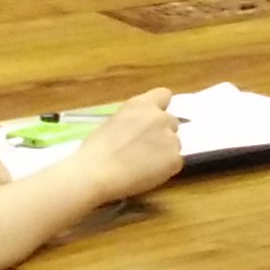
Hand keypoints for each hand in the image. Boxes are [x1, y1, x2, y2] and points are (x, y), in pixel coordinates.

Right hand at [59, 90, 184, 205]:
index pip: (164, 95)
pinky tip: (145, 174)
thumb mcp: (113, 122)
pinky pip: (174, 162)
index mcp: (142, 104)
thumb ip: (134, 120)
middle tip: (144, 148)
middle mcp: (160, 117)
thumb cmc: (94, 151)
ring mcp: (170, 138)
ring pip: (174, 144)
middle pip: (172, 122)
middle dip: (162, 133)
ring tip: (141, 164)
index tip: (152, 120)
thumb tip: (140, 128)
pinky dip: (165, 169)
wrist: (94, 174)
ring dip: (164, 152)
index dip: (159, 108)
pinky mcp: (175, 159)